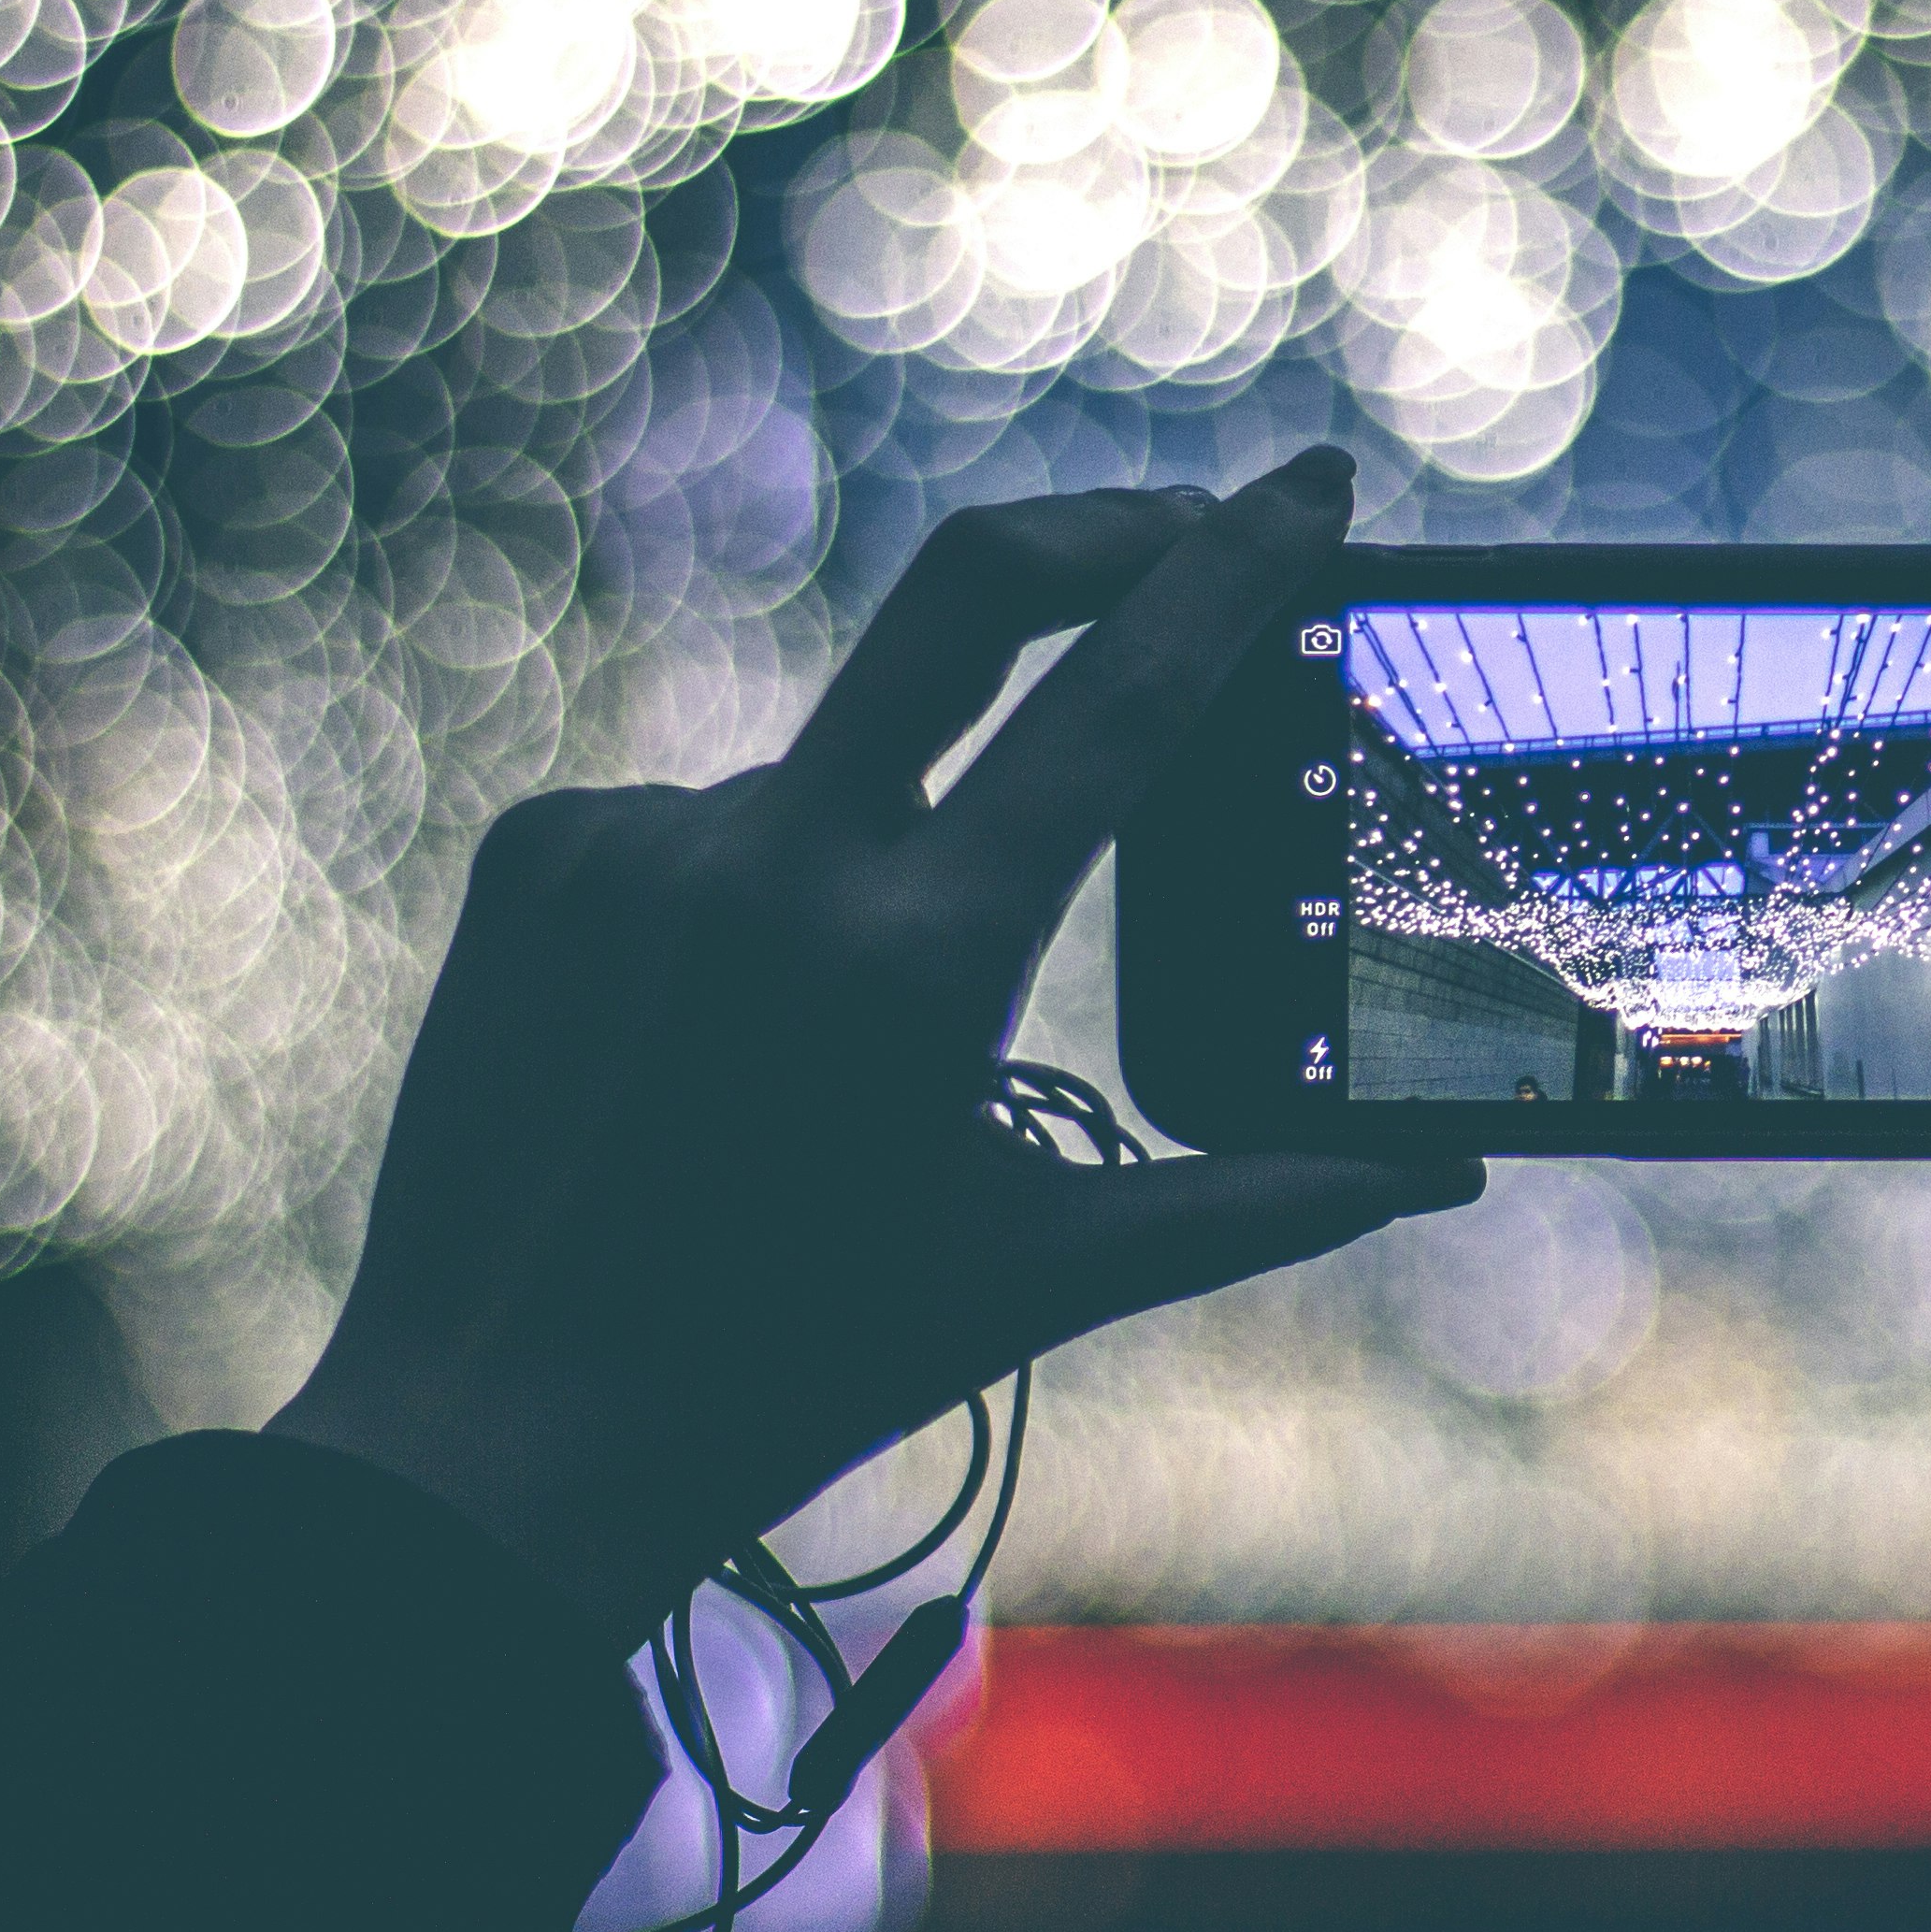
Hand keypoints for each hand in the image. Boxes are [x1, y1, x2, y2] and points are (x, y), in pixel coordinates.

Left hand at [268, 450, 1475, 1644]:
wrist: (493, 1442)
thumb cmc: (792, 1370)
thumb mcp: (1041, 1277)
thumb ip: (1259, 1202)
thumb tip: (1436, 1165)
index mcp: (920, 958)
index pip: (1119, 698)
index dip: (1235, 570)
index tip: (1311, 489)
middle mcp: (773, 864)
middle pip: (970, 587)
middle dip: (1107, 530)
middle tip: (1196, 523)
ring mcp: (638, 843)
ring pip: (838, 765)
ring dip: (893, 836)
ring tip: (839, 1041)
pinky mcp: (539, 852)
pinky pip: (707, 816)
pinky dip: (759, 888)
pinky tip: (721, 1036)